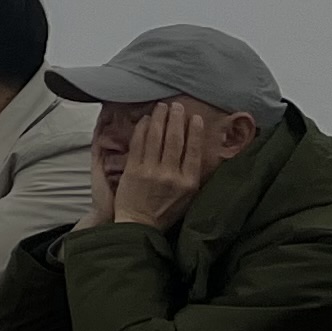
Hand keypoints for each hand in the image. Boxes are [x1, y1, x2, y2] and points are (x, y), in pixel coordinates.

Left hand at [110, 101, 231, 229]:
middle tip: (177, 106)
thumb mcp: (189, 196)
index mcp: (188, 182)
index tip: (195, 118)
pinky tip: (145, 119)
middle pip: (175, 140)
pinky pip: (138, 144)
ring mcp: (151, 172)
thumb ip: (192, 175)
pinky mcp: (133, 170)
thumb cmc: (166, 211)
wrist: (140, 225)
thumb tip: (198, 151)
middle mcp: (171, 175)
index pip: (194, 151)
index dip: (194, 132)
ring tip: (162, 106)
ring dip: (160, 119)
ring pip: (156, 138)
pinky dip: (142, 129)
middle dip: (176, 119)